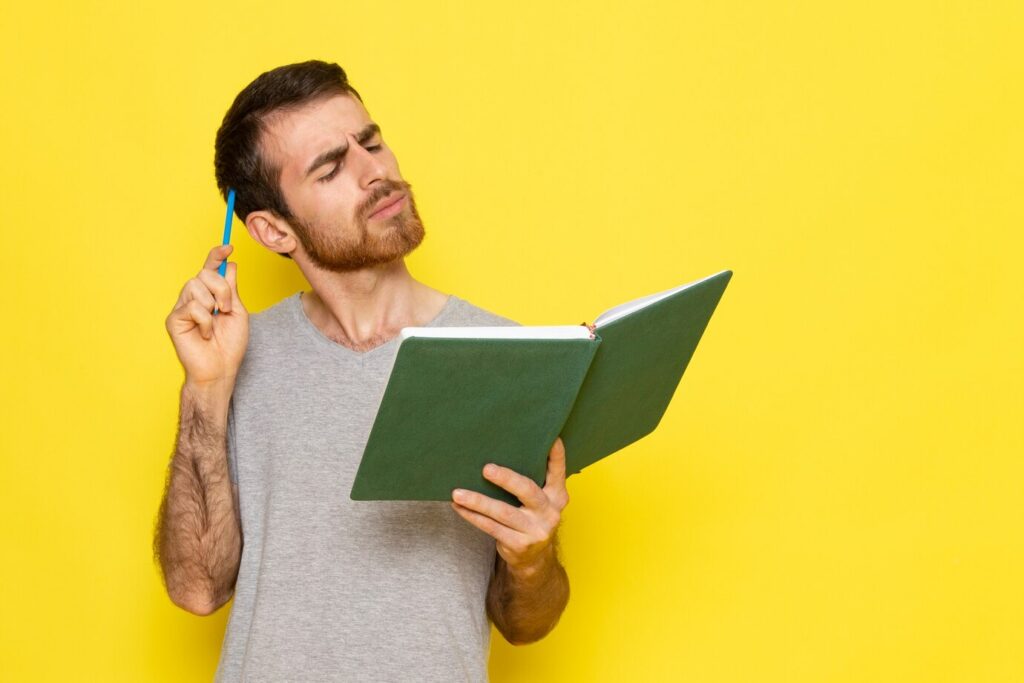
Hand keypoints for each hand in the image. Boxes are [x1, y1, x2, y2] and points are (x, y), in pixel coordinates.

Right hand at [165, 244, 248, 386]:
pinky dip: (205, 322)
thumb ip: (232, 289)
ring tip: (215, 323)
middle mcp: (193, 297)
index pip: (210, 268)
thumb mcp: (237, 312)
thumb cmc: (229, 344)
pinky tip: (204, 334)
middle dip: (221, 289)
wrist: (220, 369)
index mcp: (210, 294)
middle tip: (226, 309)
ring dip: (213, 305)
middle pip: (204, 274)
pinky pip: (192, 307)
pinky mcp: (174, 319)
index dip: (216, 255)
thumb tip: (230, 264)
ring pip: (196, 287)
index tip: (228, 246)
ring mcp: (182, 307)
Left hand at [451, 437, 569, 570]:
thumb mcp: (541, 501)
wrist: (534, 560)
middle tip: (486, 469)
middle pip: (527, 490)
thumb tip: (501, 450)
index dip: (556, 456)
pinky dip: (472, 516)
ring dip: (478, 501)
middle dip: (506, 479)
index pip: (558, 472)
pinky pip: (490, 527)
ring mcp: (535, 530)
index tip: (552, 438)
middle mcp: (549, 512)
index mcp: (557, 496)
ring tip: (457, 493)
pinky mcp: (519, 544)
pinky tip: (459, 507)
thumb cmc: (531, 518)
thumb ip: (533, 481)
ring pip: (502, 512)